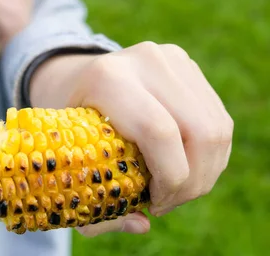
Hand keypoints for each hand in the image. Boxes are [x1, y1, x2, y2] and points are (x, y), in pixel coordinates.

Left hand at [30, 41, 232, 236]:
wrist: (71, 77)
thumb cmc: (65, 124)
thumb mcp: (63, 156)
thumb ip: (94, 200)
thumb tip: (141, 224)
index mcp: (108, 78)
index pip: (159, 132)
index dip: (169, 179)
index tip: (153, 204)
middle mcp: (144, 60)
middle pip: (200, 132)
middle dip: (193, 182)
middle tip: (168, 203)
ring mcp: (171, 58)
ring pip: (217, 128)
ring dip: (206, 172)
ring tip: (177, 189)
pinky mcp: (188, 66)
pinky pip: (218, 120)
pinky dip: (210, 156)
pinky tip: (185, 168)